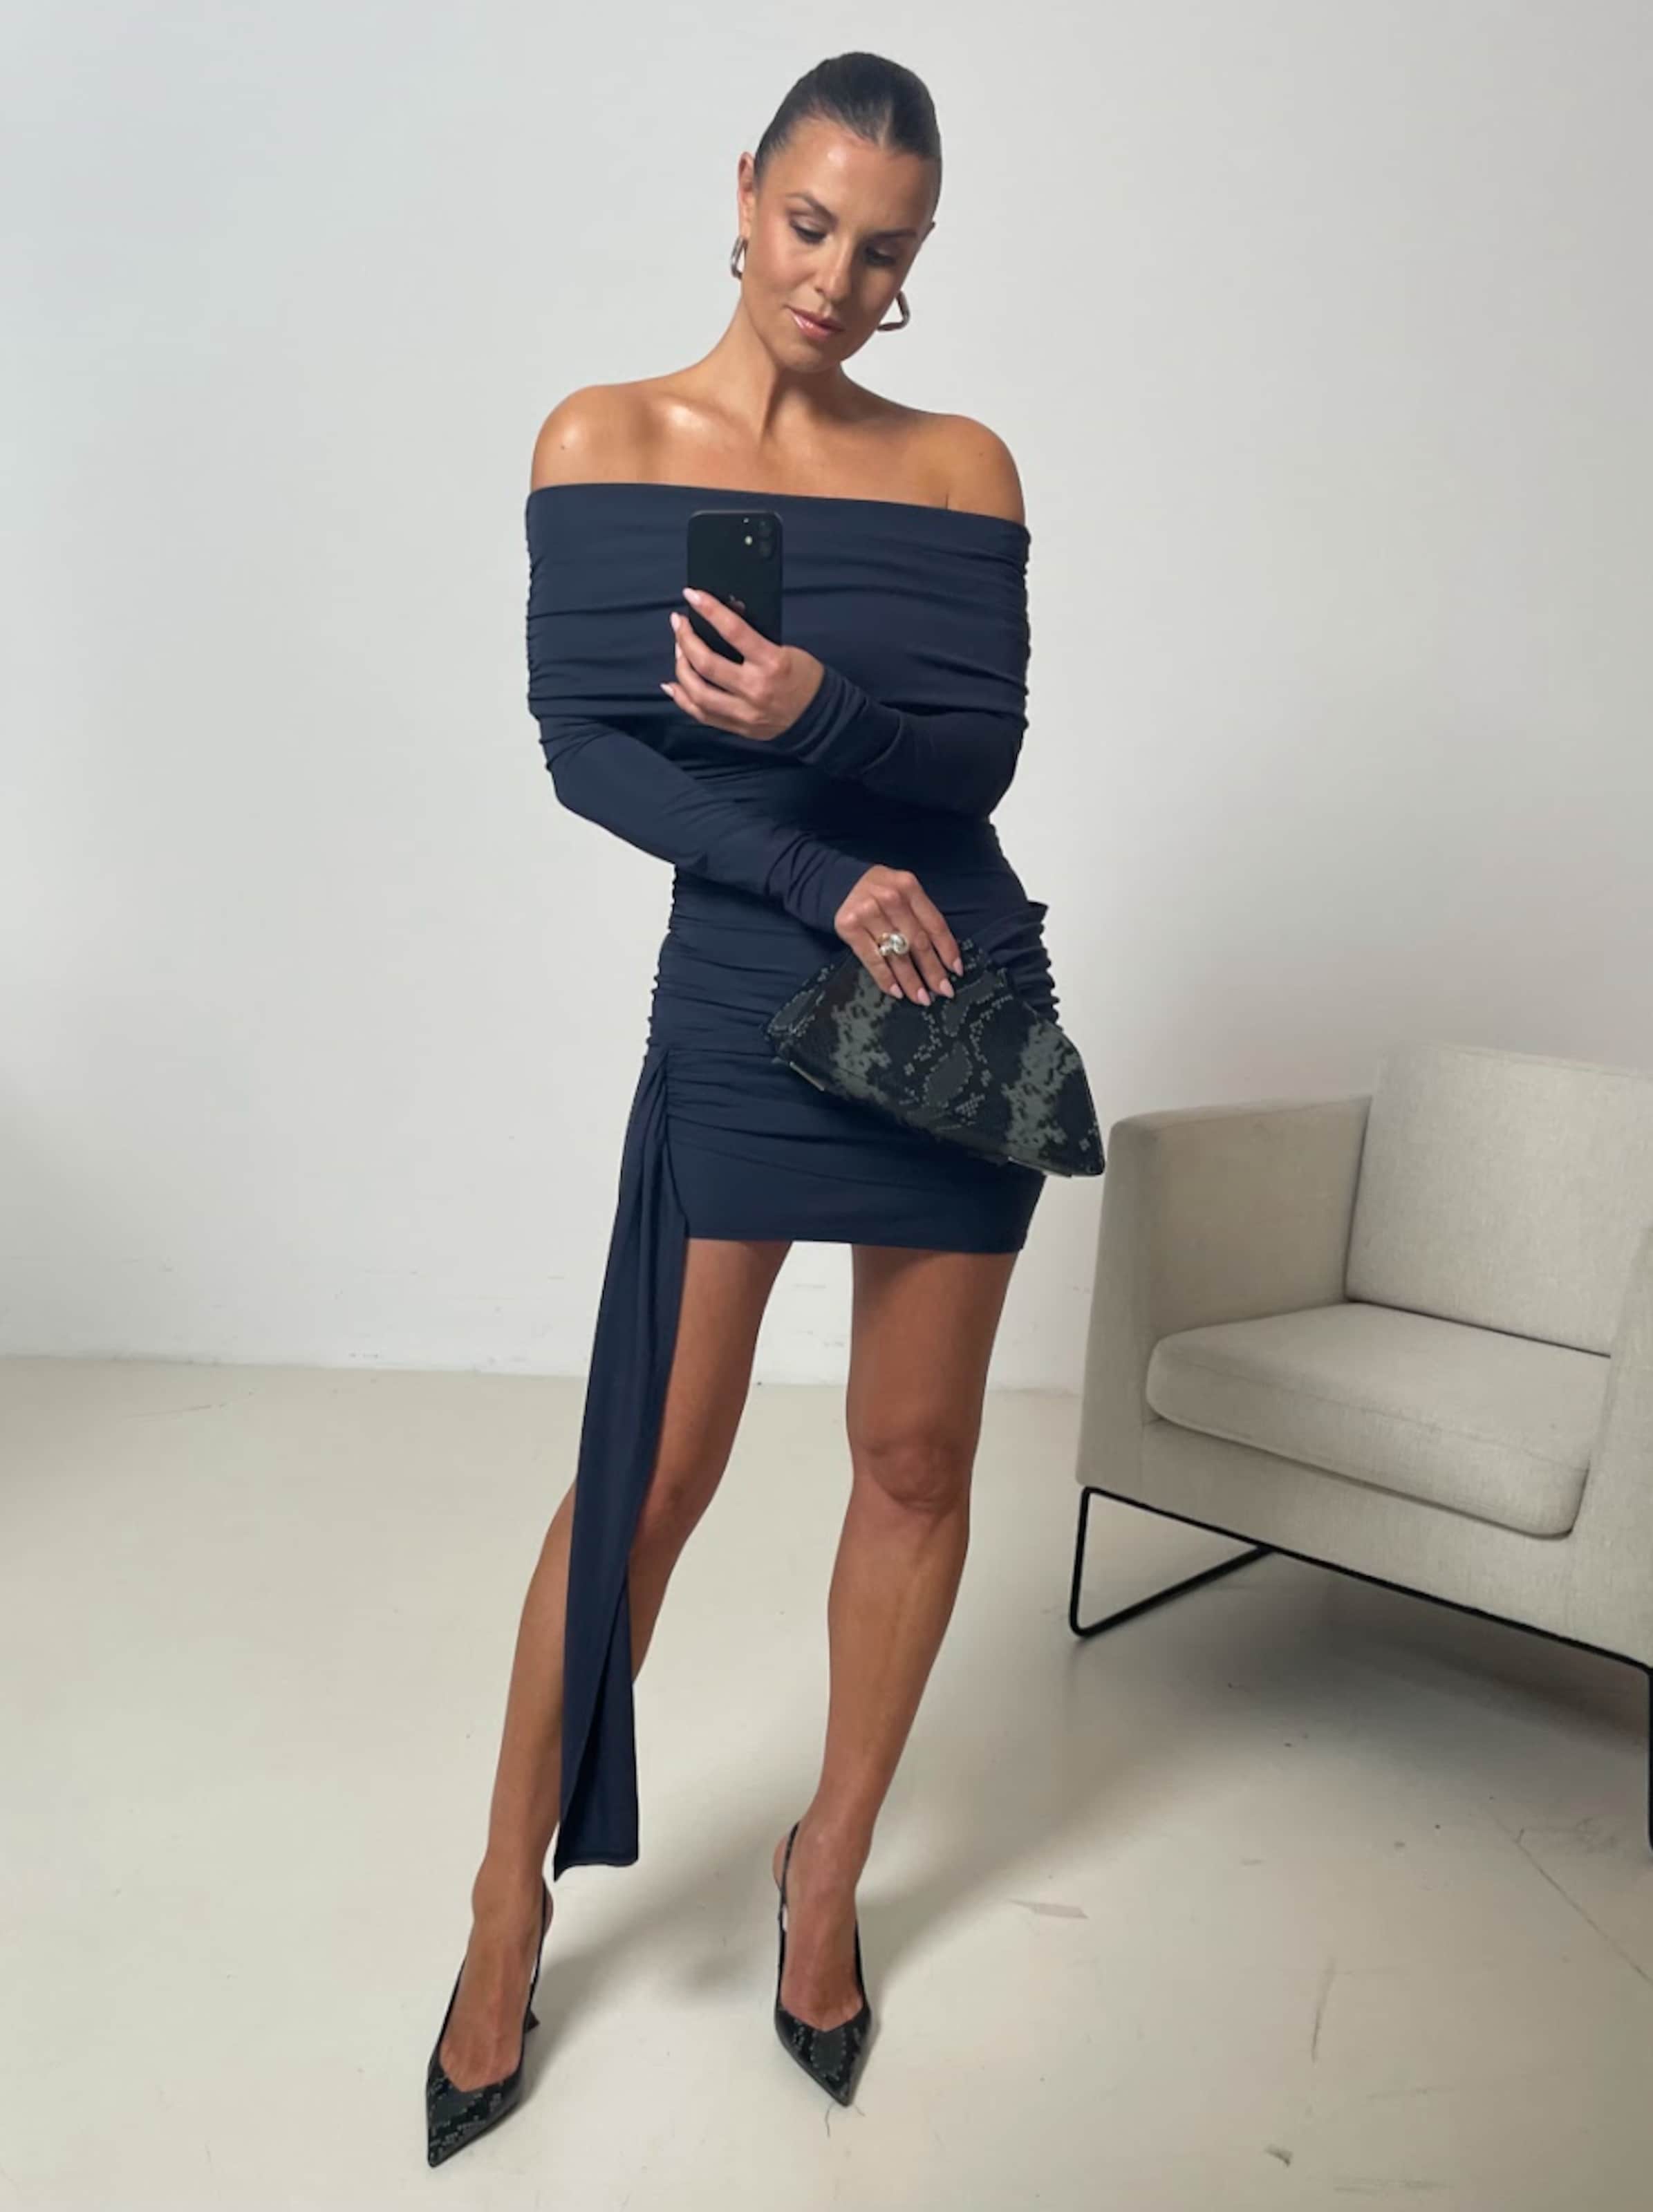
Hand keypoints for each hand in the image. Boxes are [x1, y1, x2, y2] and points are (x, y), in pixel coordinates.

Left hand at [662, 588, 823, 738]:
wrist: (819, 716)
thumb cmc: (803, 677)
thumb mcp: (784, 650)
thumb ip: (753, 640)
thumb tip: (720, 621)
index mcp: (772, 663)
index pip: (733, 631)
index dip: (709, 609)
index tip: (691, 595)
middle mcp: (755, 689)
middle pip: (707, 664)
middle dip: (685, 639)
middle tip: (678, 623)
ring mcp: (745, 712)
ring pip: (698, 693)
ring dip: (681, 668)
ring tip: (678, 651)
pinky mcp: (738, 727)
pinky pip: (701, 714)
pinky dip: (682, 699)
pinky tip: (673, 684)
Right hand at [832, 864, 963, 1004]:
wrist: (840, 884)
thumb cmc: (880, 893)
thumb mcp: (904, 893)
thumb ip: (921, 916)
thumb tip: (942, 957)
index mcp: (909, 887)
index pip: (935, 924)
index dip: (947, 949)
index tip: (956, 972)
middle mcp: (890, 898)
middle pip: (918, 942)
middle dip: (932, 970)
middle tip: (943, 992)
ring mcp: (868, 912)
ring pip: (896, 954)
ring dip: (911, 980)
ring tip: (921, 998)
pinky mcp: (849, 927)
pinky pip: (873, 959)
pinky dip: (886, 978)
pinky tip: (896, 992)